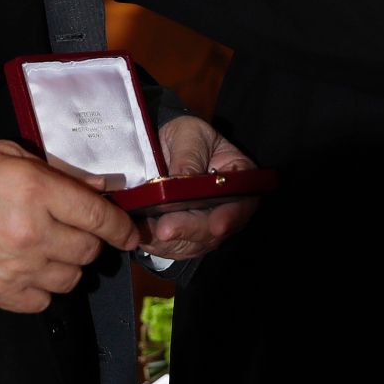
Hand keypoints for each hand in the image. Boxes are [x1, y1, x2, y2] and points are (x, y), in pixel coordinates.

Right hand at [0, 140, 138, 312]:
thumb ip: (58, 170)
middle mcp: (31, 233)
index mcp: (35, 191)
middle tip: (74, 228)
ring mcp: (15, 268)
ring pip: (70, 279)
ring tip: (49, 247)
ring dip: (67, 264)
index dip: (121, 227)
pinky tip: (29, 268)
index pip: (98, 216)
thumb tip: (96, 186)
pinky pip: (42, 301)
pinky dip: (42, 288)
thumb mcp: (8, 154)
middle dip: (90, 240)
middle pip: (88, 250)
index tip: (128, 231)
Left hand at [139, 117, 259, 261]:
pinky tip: (140, 233)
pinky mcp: (182, 238)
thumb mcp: (188, 134)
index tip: (217, 225)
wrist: (163, 147)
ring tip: (146, 230)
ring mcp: (204, 226)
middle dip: (189, 230)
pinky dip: (155, 244)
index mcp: (238, 178)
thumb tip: (182, 177)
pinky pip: (171, 249)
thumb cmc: (184, 137)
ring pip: (191, 244)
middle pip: (214, 229)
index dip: (232, 216)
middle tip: (165, 229)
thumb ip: (188, 155)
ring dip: (168, 241)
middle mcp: (226, 208)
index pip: (243, 201)